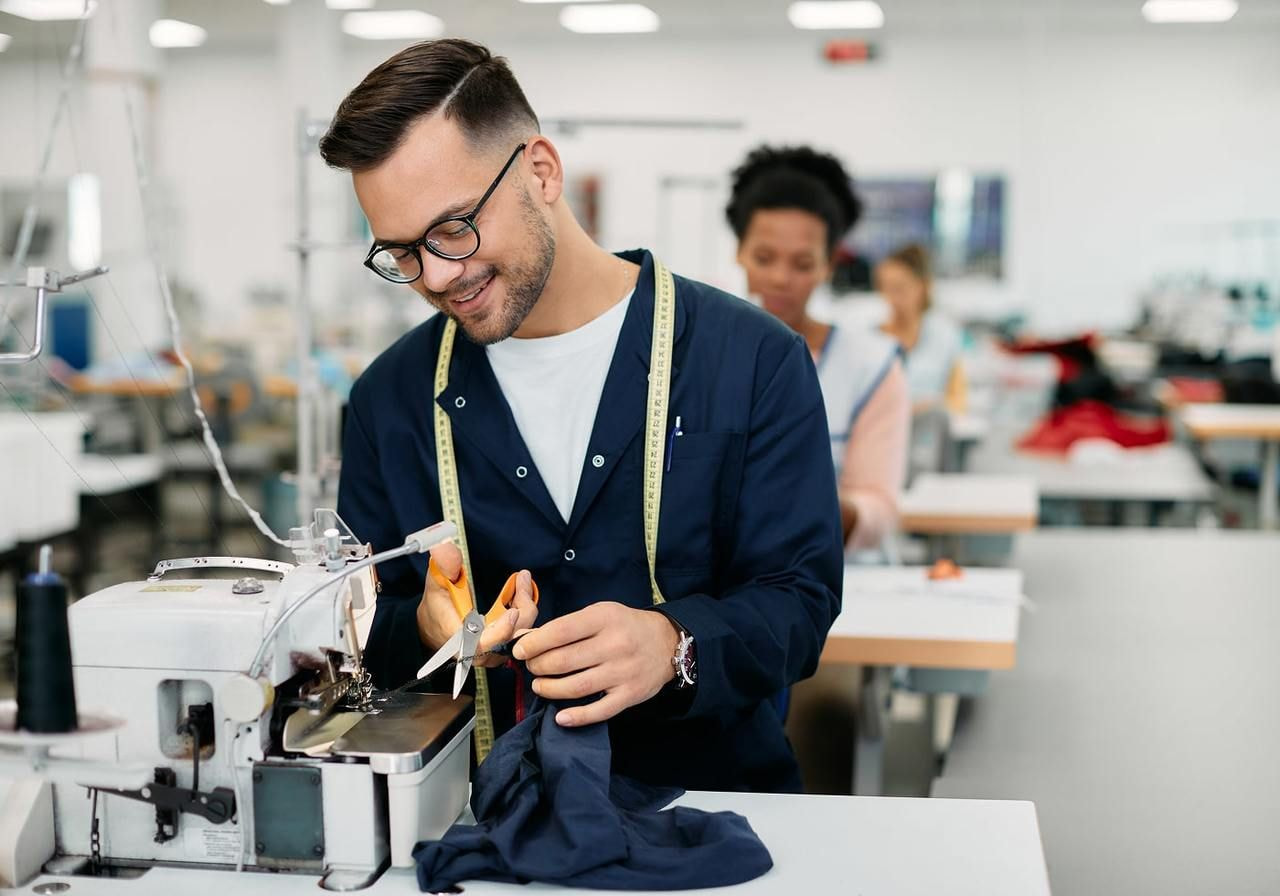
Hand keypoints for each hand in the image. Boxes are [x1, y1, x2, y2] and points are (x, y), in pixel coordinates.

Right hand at [416, 543, 537, 668]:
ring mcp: (491, 652)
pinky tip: (521, 592)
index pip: (482, 645)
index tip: (512, 611)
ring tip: (522, 582)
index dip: (500, 632)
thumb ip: (443, 564)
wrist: (434, 624)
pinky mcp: (501, 647)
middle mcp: (478, 651)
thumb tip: (445, 547)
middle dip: (522, 608)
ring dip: (525, 607)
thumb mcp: (436, 580)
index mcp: (458, 639)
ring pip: (519, 635)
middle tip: (522, 579)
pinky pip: (520, 632)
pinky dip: (524, 612)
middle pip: (510, 639)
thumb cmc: (435, 605)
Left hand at [512, 602, 679, 726]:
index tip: (520, 650)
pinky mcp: (630, 695)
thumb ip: (570, 625)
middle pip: (563, 661)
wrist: (667, 643)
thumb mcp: (601, 613)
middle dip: (538, 666)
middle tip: (532, 667)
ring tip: (540, 686)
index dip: (534, 643)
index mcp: (604, 619)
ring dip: (549, 689)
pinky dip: (577, 717)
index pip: (560, 631)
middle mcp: (615, 645)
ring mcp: (623, 672)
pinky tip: (561, 717)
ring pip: (576, 687)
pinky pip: (599, 711)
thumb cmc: (626, 626)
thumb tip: (531, 640)